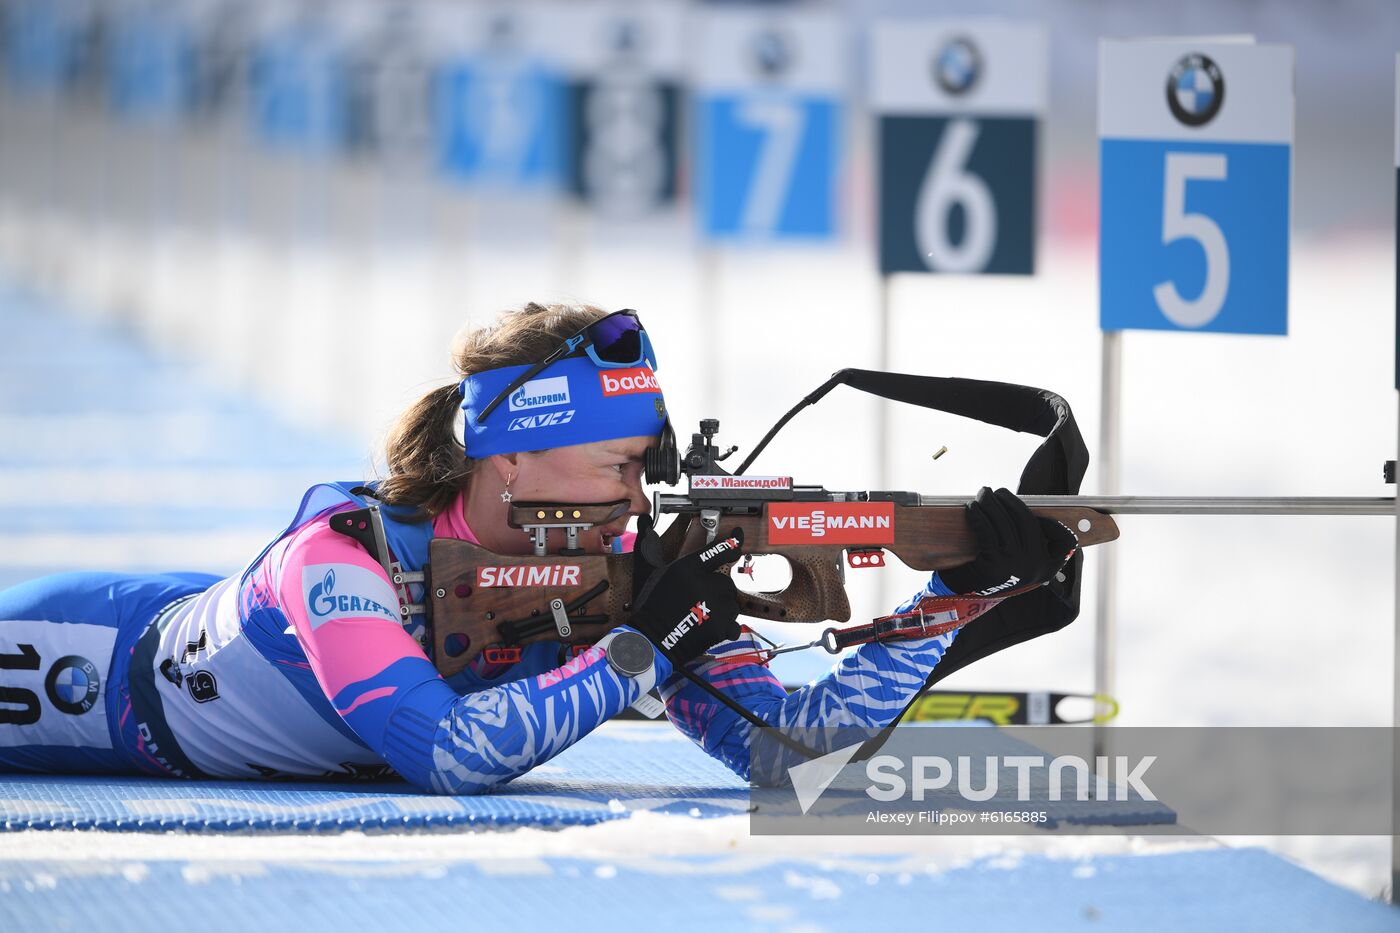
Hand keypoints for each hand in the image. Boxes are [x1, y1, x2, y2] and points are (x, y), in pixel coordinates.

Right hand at [629, 524, 743, 665]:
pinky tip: (708, 628)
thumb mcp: (656, 574)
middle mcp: (705, 583)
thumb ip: (665, 554)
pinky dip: (725, 627)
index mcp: (688, 568)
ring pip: (731, 602)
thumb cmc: (651, 608)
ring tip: (701, 616)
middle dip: (717, 591)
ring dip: (721, 609)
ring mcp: (716, 606)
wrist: (652, 640)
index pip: (718, 550)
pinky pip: (733, 623)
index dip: (732, 542)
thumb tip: (649, 522)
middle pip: (725, 582)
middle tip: (699, 602)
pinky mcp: (722, 626)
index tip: (738, 535)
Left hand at [939, 487, 1076, 595]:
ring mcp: (1015, 565)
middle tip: (998, 492)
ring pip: (1004, 522)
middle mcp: (1035, 566)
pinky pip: (986, 529)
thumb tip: (1022, 508)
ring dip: (991, 503)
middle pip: (1027, 521)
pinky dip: (978, 515)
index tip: (1036, 515)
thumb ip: (1030, 544)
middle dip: (1011, 501)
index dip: (1054, 524)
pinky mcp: (993, 563)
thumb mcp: (1021, 564)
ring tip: (983, 494)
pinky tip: (972, 508)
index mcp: (1048, 567)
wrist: (967, 599)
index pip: (1065, 541)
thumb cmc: (995, 573)